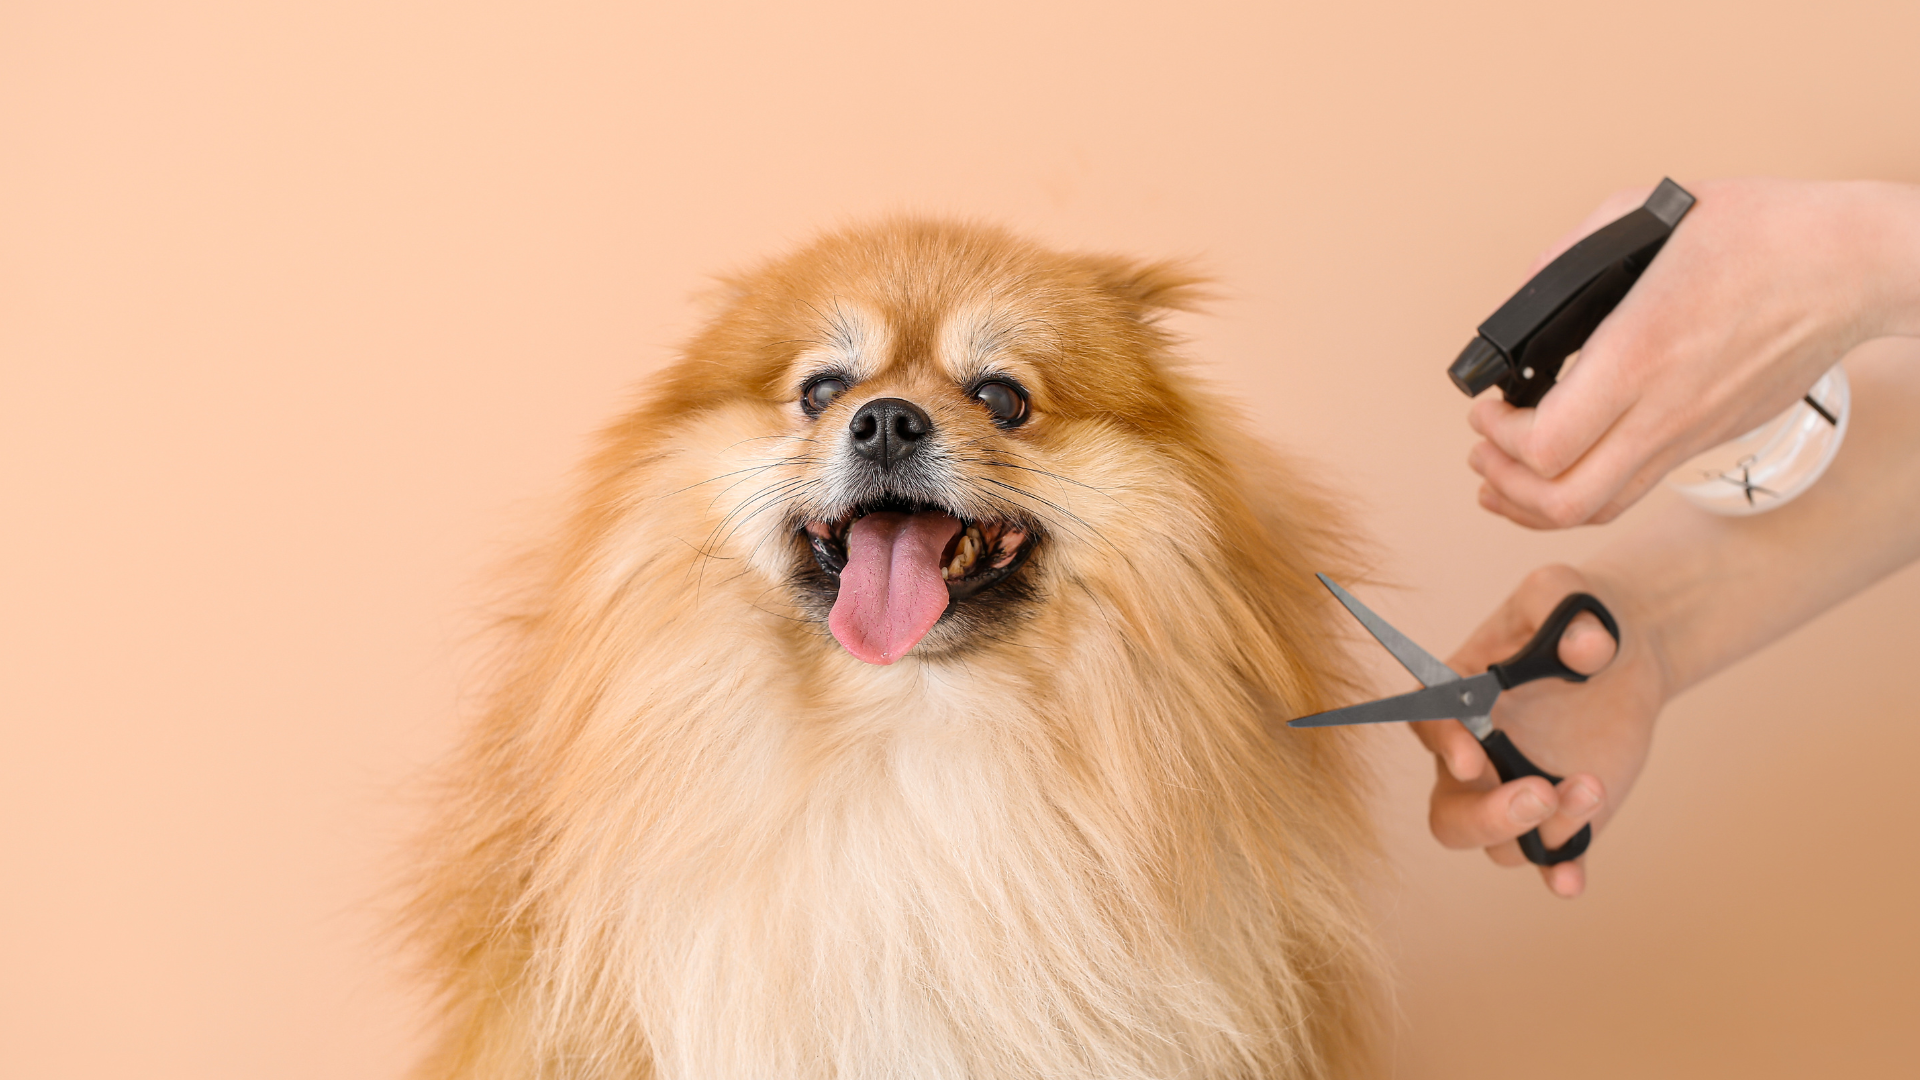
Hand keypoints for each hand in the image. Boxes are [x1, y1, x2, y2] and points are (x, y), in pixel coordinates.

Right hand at [1412, 564, 1666, 896]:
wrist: (1623, 648)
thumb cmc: (1574, 613)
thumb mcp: (1566, 590)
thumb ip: (1566, 608)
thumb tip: (1587, 652)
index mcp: (1457, 697)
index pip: (1430, 726)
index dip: (1444, 745)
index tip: (1474, 756)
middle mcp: (1475, 757)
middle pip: (1450, 816)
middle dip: (1486, 817)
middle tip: (1537, 793)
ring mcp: (1515, 793)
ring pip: (1504, 843)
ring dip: (1545, 828)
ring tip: (1592, 785)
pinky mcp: (1561, 816)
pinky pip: (1550, 859)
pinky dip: (1558, 872)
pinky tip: (1572, 879)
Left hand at [1469, 177, 1919, 527]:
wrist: (1853, 265)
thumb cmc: (1763, 233)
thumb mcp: (1647, 216)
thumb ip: (1570, 256)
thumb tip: (1525, 296)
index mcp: (1640, 355)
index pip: (1547, 444)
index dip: (1498, 438)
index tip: (1483, 407)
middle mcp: (1664, 410)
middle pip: (1565, 500)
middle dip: (1504, 484)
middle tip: (1482, 450)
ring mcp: (1690, 433)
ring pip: (1599, 509)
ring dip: (1535, 504)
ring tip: (1503, 476)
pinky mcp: (1708, 439)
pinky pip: (1633, 490)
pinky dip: (1583, 494)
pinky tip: (1562, 471)